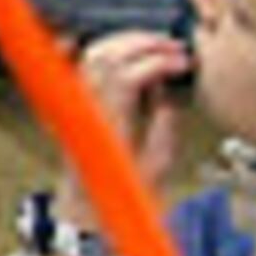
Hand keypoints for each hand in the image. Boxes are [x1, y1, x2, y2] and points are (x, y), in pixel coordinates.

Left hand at [58, 28, 194, 230]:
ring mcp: (76, 106)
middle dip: (145, 44)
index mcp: (107, 127)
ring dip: (127, 42)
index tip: (181, 63)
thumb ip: (164, 127)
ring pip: (94, 55)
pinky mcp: (74, 104)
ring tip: (156, 44)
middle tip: (174, 47)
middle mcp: (86, 111)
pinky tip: (115, 44)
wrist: (84, 212)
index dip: (157, 62)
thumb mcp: (157, 168)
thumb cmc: (120, 199)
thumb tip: (167, 98)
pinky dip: (102, 50)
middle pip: (108, 57)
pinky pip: (81, 64)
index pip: (125, 76)